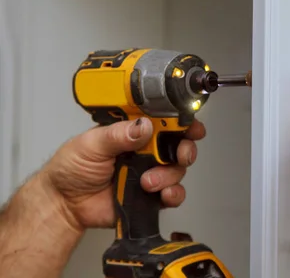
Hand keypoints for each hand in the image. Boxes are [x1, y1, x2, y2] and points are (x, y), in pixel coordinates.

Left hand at [41, 117, 204, 229]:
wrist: (64, 205)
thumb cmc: (71, 170)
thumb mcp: (91, 144)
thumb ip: (118, 134)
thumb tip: (143, 126)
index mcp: (133, 131)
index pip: (164, 121)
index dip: (181, 121)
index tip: (188, 125)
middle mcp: (146, 150)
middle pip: (179, 144)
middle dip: (185, 147)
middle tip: (179, 153)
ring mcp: (150, 172)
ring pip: (178, 169)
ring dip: (169, 174)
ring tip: (148, 181)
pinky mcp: (151, 195)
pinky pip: (173, 194)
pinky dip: (174, 194)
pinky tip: (162, 193)